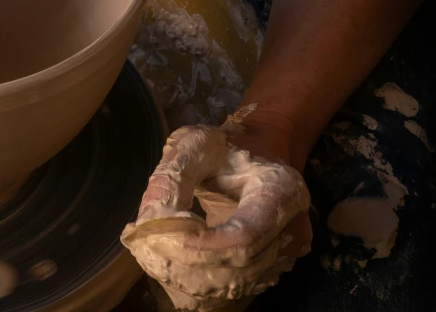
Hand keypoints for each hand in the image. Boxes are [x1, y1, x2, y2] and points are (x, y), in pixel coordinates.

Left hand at [121, 106, 311, 311]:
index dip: (196, 247)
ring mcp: (284, 257)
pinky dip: (194, 283)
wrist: (258, 156)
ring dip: (183, 276)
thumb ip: (173, 176)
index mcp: (282, 191)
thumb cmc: (225, 148)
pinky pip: (229, 291)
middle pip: (234, 270)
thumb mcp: (195, 144)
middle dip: (181, 263)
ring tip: (152, 249)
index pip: (241, 238)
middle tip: (143, 243)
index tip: (156, 235)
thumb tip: (151, 219)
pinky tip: (170, 260)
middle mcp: (292, 231)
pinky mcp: (270, 272)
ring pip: (229, 288)